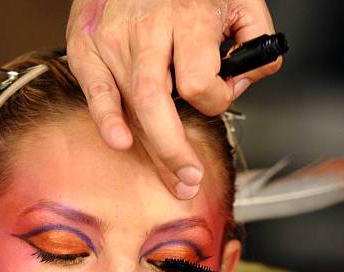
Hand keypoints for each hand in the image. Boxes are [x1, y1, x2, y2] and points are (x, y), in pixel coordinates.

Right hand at [66, 0, 280, 199]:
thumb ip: (255, 40)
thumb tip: (244, 80)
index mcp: (190, 19)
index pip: (200, 82)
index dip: (215, 100)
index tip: (218, 97)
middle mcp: (149, 31)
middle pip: (158, 104)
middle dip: (174, 151)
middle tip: (190, 180)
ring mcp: (115, 41)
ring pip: (132, 105)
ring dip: (152, 149)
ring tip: (172, 179)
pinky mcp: (88, 46)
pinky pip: (95, 92)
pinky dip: (106, 119)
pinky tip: (119, 141)